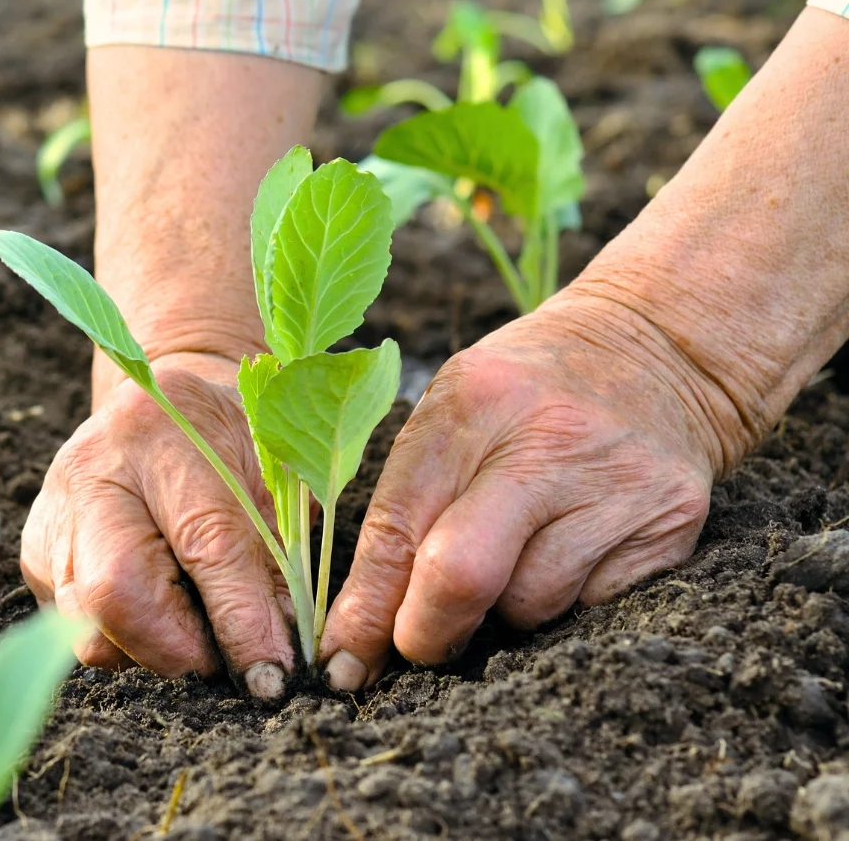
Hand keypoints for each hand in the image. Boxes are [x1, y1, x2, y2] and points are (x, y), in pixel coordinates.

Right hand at [19, 352, 297, 699]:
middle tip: (221, 661)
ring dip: (149, 649)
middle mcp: (90, 469)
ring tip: (191, 622)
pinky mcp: (35, 553)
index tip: (271, 675)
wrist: (161, 406)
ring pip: (87, 626)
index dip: (241, 623)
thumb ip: (274, 567)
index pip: (205, 547)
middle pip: (115, 592)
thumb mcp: (273, 484)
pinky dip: (122, 637)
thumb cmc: (230, 445)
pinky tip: (155, 603)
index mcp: (162, 433)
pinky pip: (74, 628)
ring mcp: (51, 513)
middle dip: (176, 650)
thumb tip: (271, 665)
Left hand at [318, 291, 728, 690]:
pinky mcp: (670, 528)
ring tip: (513, 557)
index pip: (397, 529)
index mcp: (470, 406)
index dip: (364, 611)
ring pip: (528, 606)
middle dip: (424, 633)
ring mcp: (616, 488)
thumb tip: (355, 623)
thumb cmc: (524, 393)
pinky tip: (568, 552)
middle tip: (415, 645)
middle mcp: (547, 444)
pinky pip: (590, 609)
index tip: (342, 662)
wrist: (660, 349)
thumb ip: (403, 502)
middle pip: (461, 576)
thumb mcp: (453, 409)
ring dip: (501, 611)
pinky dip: (564, 602)